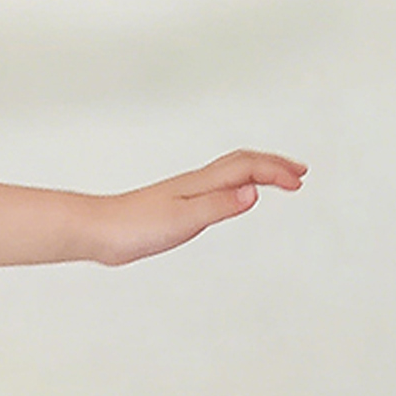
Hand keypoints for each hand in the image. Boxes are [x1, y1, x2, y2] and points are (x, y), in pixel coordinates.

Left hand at [95, 149, 306, 265]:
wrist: (94, 232)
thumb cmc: (132, 227)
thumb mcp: (182, 220)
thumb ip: (218, 206)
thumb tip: (254, 193)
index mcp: (201, 184)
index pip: (248, 168)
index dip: (277, 171)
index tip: (300, 181)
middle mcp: (194, 184)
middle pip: (241, 164)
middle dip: (273, 165)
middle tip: (300, 173)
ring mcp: (182, 194)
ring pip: (227, 174)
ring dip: (256, 174)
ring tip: (273, 182)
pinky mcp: (171, 208)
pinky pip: (213, 190)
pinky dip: (232, 188)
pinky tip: (228, 201)